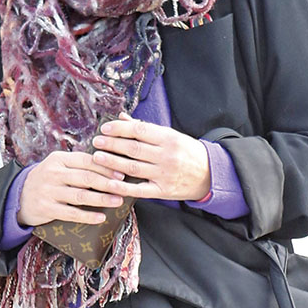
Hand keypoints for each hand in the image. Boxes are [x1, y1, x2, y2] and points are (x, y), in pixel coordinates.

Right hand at [18, 150, 126, 227]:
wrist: (19, 196)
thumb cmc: (47, 180)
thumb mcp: (57, 166)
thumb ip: (78, 164)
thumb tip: (110, 166)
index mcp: (58, 159)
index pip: (86, 161)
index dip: (105, 168)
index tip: (121, 174)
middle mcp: (53, 173)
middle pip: (86, 177)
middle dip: (108, 183)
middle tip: (124, 188)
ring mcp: (49, 191)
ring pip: (81, 195)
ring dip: (102, 199)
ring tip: (117, 201)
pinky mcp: (46, 208)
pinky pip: (71, 213)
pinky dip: (88, 216)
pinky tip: (101, 217)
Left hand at [91, 113, 210, 201]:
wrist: (211, 175)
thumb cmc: (186, 152)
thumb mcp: (170, 136)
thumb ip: (145, 128)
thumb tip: (122, 117)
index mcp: (169, 138)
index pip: (140, 130)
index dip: (120, 128)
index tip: (105, 128)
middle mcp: (167, 156)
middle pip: (134, 148)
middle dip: (112, 144)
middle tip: (96, 141)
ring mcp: (165, 174)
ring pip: (133, 167)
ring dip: (112, 162)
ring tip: (97, 157)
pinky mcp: (163, 191)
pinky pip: (140, 189)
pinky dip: (123, 187)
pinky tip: (108, 183)